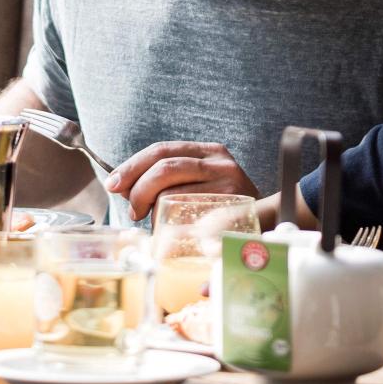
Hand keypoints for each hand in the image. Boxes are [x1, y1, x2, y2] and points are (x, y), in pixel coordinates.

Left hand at [105, 142, 259, 221]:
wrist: (269, 222)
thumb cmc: (222, 207)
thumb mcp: (198, 183)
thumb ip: (165, 180)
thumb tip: (122, 186)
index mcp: (208, 151)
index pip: (162, 150)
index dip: (132, 166)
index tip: (113, 184)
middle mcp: (220, 162)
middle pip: (165, 168)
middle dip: (138, 189)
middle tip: (132, 210)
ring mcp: (229, 185)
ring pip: (174, 194)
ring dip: (154, 211)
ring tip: (154, 223)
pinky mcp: (233, 210)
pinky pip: (189, 218)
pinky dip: (173, 226)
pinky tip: (171, 233)